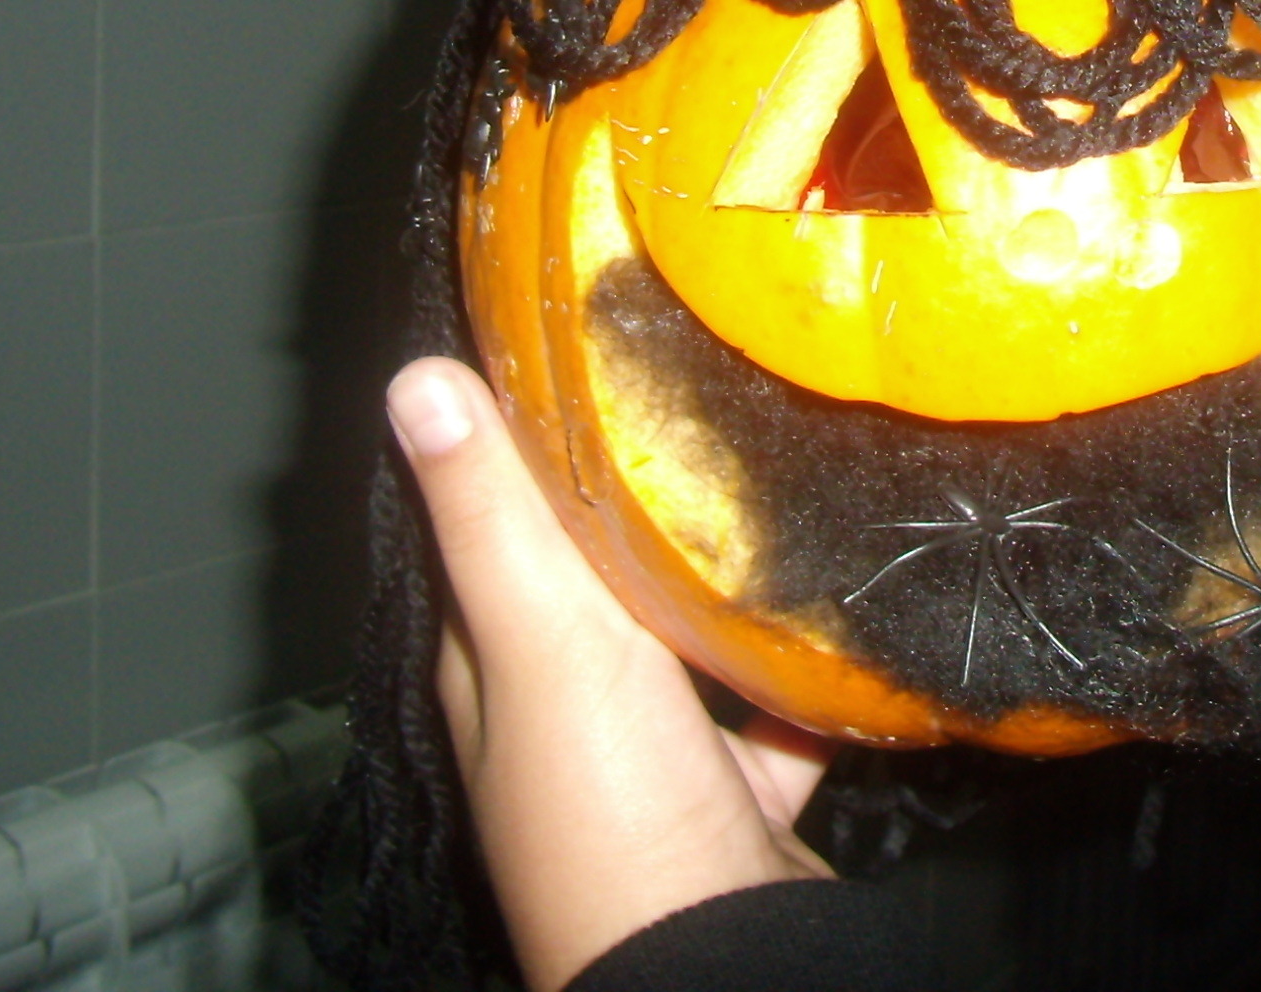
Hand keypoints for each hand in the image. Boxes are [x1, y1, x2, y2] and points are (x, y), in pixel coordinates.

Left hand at [387, 357, 832, 989]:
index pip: (494, 518)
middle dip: (644, 490)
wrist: (720, 957)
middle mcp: (563, 704)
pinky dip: (809, 665)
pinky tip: (846, 606)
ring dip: (726, 572)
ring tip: (785, 466)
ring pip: (687, 633)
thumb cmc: (611, 811)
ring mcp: (652, 752)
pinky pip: (777, 706)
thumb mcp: (541, 642)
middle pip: (596, 571)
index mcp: (496, 661)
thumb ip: (493, 518)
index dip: (521, 430)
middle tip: (705, 375)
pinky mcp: (737, 788)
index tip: (572, 333)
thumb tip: (414, 380)